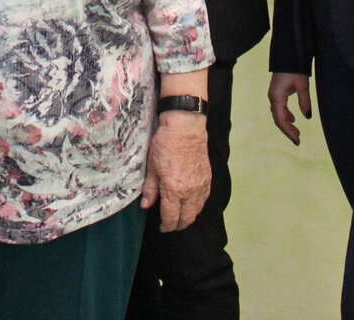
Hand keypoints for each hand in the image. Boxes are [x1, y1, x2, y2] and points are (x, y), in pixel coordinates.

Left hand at [140, 113, 209, 231]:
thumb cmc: (166, 144)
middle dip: (177, 226)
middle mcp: (190, 192)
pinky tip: (191, 204)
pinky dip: (197, 206)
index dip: (166, 226)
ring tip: (180, 216)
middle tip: (170, 225)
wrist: (186, 128)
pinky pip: (204, 200)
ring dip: (188, 217)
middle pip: (186, 219)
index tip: (162, 227)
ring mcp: (201, 186)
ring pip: (197, 211)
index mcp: (174, 190)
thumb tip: (145, 205)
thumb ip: (150, 189)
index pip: (171, 218)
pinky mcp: (208, 179)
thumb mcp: (152, 166)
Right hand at [268, 72, 312, 145]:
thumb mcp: (303, 85)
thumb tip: (308, 117)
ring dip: (287, 124)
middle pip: (278, 119)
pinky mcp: (276, 92)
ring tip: (297, 132)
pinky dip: (286, 116)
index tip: (297, 140)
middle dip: (288, 130)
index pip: (281, 120)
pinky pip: (279, 108)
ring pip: (278, 115)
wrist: (288, 56)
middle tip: (298, 140)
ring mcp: (274, 95)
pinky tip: (294, 119)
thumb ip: (305, 101)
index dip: (289, 131)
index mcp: (277, 97)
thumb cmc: (295, 69)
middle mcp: (273, 98)